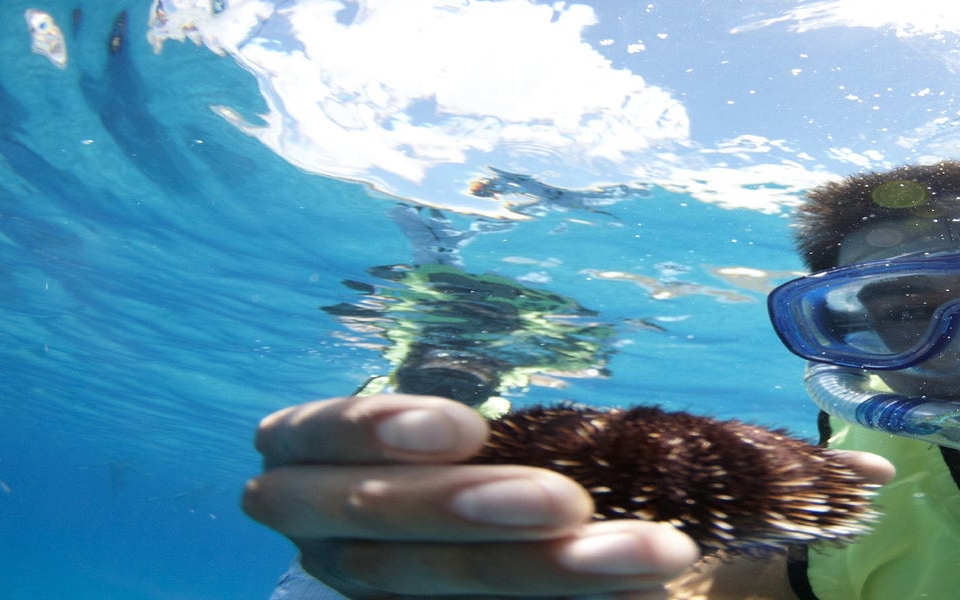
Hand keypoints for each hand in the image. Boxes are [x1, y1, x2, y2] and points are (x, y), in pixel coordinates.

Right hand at [243, 394, 698, 598]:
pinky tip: (644, 594)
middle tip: (570, 501)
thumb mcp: (461, 423)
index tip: (468, 425)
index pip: (310, 437)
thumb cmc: (468, 451)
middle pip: (377, 523)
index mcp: (307, 460)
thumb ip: (483, 417)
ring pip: (438, 585)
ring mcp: (370, 588)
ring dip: (548, 570)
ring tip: (651, 551)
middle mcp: (322, 531)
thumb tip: (587, 364)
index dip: (375, 430)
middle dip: (473, 509)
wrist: (465, 544)